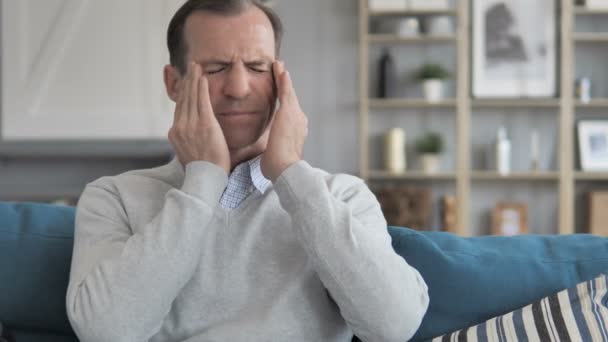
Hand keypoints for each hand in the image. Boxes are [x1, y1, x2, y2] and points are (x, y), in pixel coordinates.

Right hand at [168, 62, 229, 173]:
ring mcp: (191, 125)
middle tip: (190, 67)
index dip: (183, 93)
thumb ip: (188, 141)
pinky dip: (202, 88)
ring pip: (192, 97)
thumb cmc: (203, 170)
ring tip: (197, 67)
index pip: (179, 108)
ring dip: (194, 79)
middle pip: (183, 99)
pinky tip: (203, 77)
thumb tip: (189, 138)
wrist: (207, 178)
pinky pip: (202, 101)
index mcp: (175, 133)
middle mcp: (180, 127)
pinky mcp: (205, 124)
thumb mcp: (188, 154)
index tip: (186, 82)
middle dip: (187, 81)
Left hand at [261, 62, 308, 181]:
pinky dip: (283, 80)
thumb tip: (269, 155)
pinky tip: (281, 70)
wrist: (285, 170)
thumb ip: (274, 149)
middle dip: (286, 85)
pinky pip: (285, 92)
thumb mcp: (276, 155)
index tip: (283, 93)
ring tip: (279, 66)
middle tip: (282, 72)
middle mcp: (299, 121)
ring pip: (289, 93)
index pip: (290, 112)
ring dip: (284, 78)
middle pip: (291, 99)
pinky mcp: (288, 112)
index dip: (286, 100)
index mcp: (296, 131)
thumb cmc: (278, 168)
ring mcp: (295, 116)